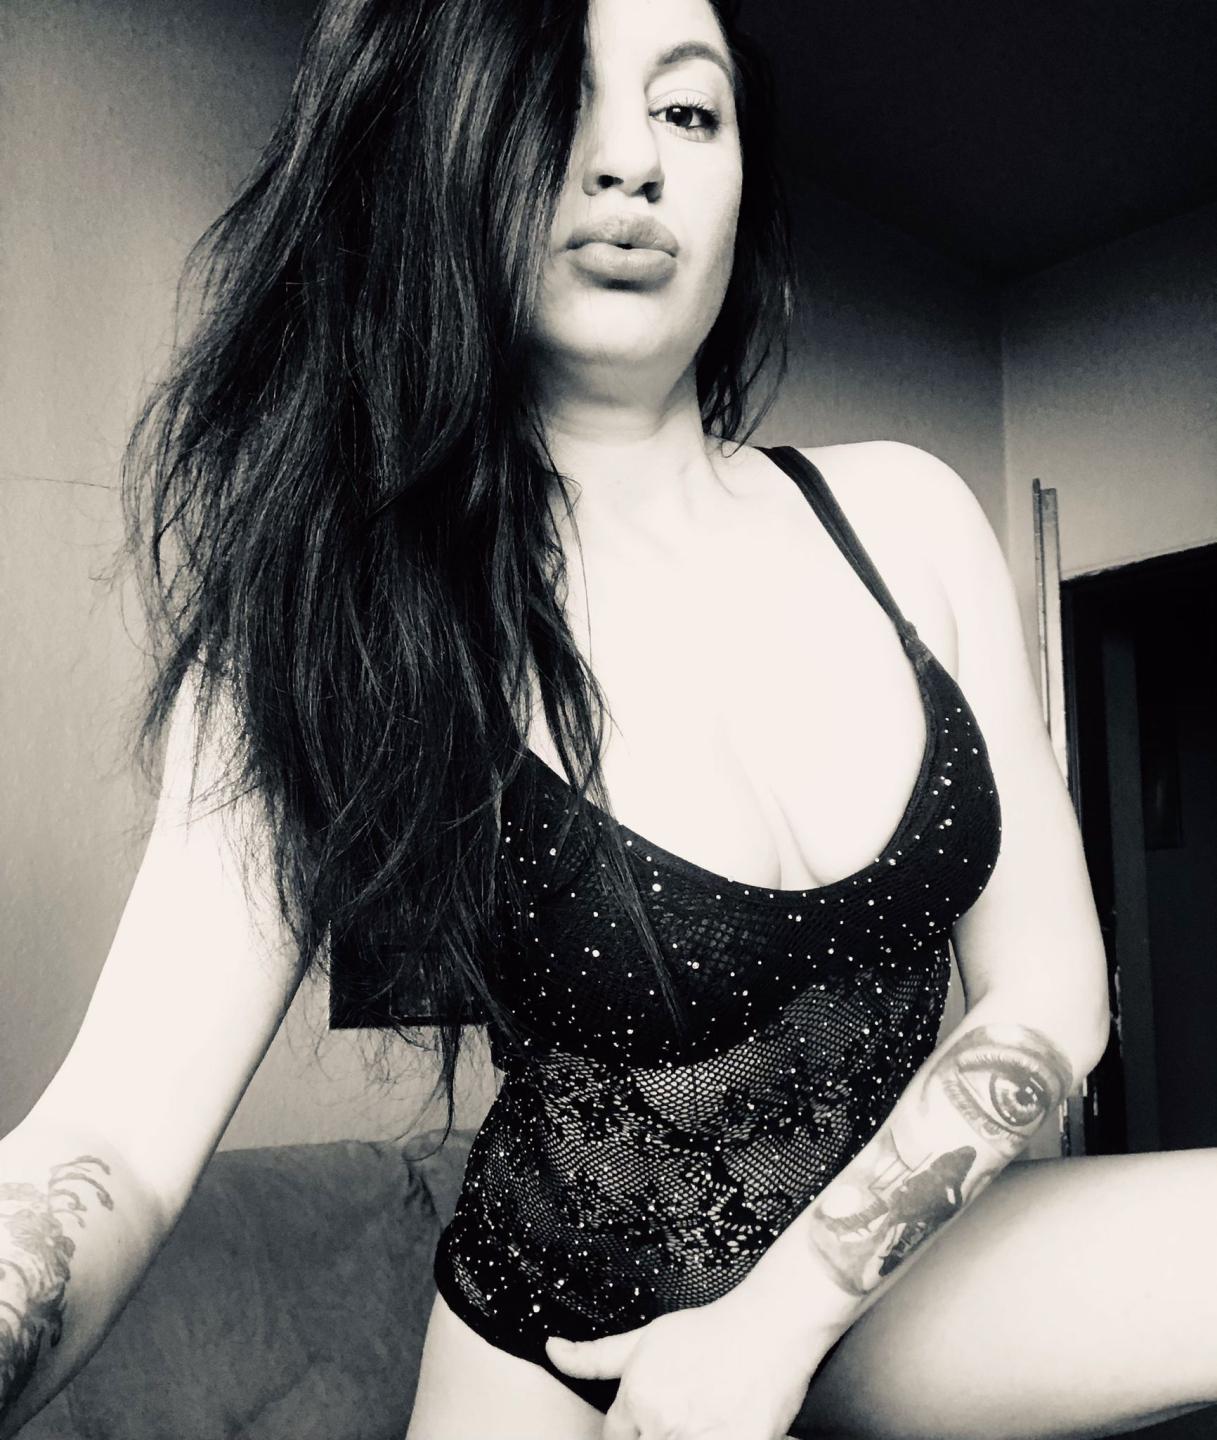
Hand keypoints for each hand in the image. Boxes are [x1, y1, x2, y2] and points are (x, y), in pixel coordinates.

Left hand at [545, 1286, 836, 1439]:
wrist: (767, 1328)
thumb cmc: (707, 1331)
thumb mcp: (643, 1339)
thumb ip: (594, 1357)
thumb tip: (550, 1349)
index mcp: (637, 1399)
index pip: (614, 1438)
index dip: (630, 1428)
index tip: (651, 1416)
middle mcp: (663, 1424)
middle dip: (657, 1433)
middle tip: (683, 1407)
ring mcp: (699, 1439)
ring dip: (683, 1437)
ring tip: (700, 1411)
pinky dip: (713, 1438)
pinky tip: (718, 1422)